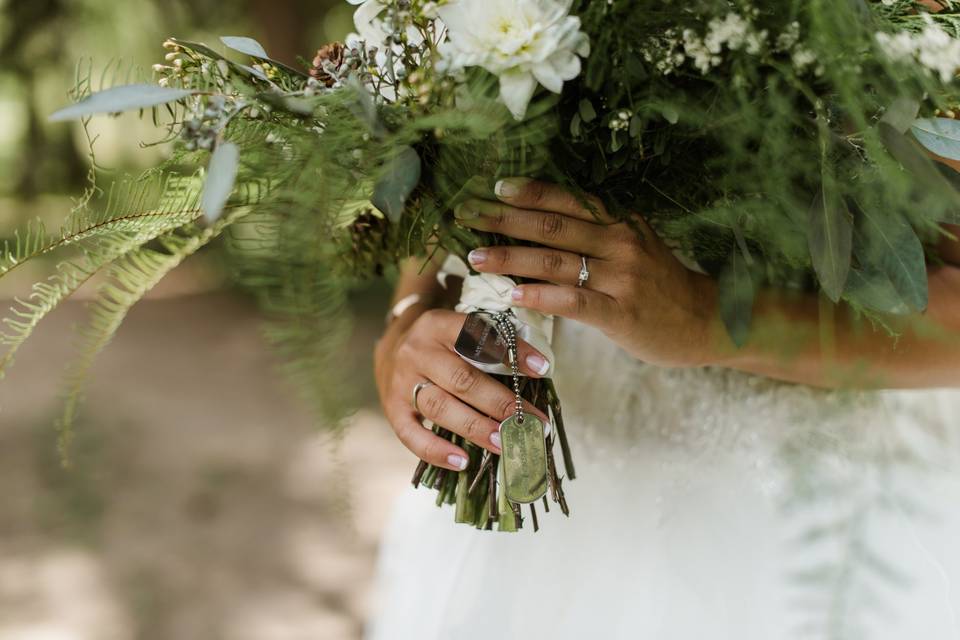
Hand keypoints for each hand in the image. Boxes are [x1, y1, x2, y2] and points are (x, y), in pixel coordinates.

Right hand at [374, 308, 551, 470]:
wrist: (391, 350)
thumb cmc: (441, 344)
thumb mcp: (460, 330)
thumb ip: (490, 343)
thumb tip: (537, 369)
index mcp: (438, 325)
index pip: (477, 336)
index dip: (510, 352)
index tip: (541, 369)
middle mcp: (418, 351)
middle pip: (461, 379)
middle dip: (500, 403)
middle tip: (531, 422)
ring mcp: (402, 381)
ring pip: (440, 407)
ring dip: (475, 428)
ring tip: (504, 443)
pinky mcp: (392, 408)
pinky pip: (411, 434)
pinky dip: (437, 451)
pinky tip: (463, 462)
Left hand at [454, 178, 717, 366]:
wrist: (706, 320)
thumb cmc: (660, 286)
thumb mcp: (633, 249)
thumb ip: (594, 238)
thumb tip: (538, 234)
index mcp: (619, 221)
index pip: (567, 199)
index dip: (529, 192)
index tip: (494, 187)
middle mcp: (619, 241)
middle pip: (551, 225)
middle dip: (504, 219)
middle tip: (466, 215)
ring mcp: (621, 277)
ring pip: (555, 261)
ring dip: (511, 258)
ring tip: (477, 257)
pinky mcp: (620, 312)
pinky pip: (573, 301)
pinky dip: (541, 296)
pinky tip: (513, 295)